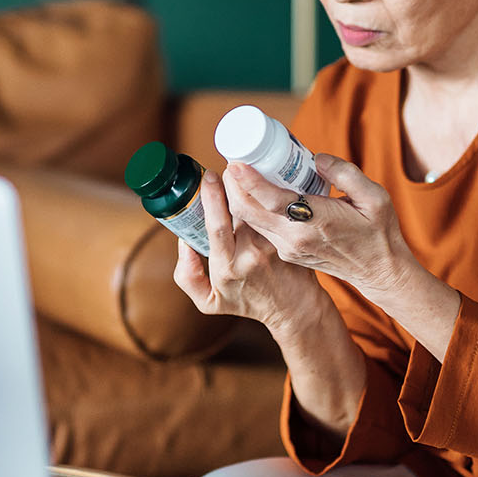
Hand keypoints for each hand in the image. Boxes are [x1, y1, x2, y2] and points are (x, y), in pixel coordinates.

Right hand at [172, 169, 327, 335]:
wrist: (293, 309)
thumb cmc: (248, 302)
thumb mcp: (210, 301)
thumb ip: (187, 276)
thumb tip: (184, 243)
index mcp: (226, 266)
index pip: (217, 225)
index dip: (212, 198)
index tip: (209, 177)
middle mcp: (250, 254)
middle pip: (240, 209)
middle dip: (233, 182)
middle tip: (228, 167)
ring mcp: (273, 245)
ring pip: (259, 206)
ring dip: (251, 185)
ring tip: (243, 171)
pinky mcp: (290, 237)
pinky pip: (275, 210)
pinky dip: (268, 194)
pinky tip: (264, 182)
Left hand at [223, 154, 418, 298]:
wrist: (379, 272)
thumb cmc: (379, 233)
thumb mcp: (375, 198)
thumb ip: (346, 174)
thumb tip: (316, 159)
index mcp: (316, 223)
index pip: (272, 201)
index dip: (249, 182)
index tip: (235, 163)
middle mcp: (295, 238)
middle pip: (250, 212)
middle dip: (234, 186)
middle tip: (233, 160)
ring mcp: (288, 248)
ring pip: (251, 221)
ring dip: (240, 197)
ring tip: (240, 172)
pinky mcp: (287, 252)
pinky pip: (261, 228)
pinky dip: (253, 209)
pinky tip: (256, 191)